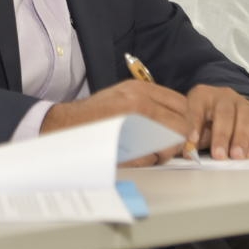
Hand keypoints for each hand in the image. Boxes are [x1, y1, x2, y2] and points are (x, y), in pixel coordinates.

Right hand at [41, 80, 189, 165]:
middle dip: (179, 139)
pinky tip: (135, 157)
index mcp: (139, 88)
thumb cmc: (93, 117)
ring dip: (165, 152)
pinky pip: (153, 154)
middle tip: (168, 149)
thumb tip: (176, 124)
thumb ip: (149, 106)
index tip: (179, 135)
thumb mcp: (122, 99)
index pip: (182, 103)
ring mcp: (133, 118)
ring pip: (171, 140)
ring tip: (150, 153)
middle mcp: (139, 98)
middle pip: (182, 122)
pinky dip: (149, 160)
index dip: (184, 122)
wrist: (63, 126)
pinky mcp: (126, 137)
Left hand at [184, 85, 248, 160]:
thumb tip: (190, 152)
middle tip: (219, 154)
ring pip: (244, 118)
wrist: (225, 105)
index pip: (197, 107)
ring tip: (237, 156)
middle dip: (221, 136)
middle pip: (224, 113)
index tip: (192, 140)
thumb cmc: (205, 116)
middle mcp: (224, 96)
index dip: (194, 124)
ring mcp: (242, 103)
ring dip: (241, 139)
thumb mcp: (194, 121)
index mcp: (203, 95)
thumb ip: (193, 135)